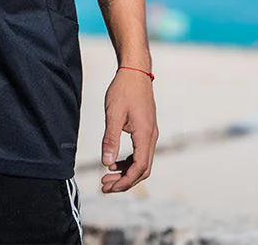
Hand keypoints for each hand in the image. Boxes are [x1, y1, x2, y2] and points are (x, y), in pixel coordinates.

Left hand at [100, 67, 157, 192]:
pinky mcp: (146, 129)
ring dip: (126, 172)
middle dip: (125, 181)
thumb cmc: (124, 90)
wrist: (135, 71)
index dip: (125, 181)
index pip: (139, 167)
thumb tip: (106, 162)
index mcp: (145, 134)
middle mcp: (151, 136)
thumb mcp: (113, 114)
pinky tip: (114, 162)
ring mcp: (150, 133)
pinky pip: (140, 152)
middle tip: (105, 186)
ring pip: (142, 162)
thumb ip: (110, 139)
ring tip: (107, 176)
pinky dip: (128, 161)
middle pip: (143, 169)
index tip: (109, 187)